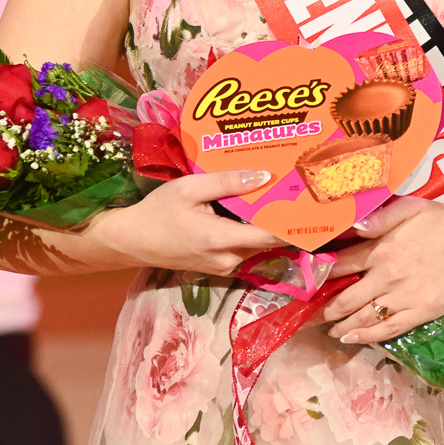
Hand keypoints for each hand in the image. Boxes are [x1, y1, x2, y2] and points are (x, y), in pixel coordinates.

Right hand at [86, 170, 278, 276]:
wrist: (132, 240)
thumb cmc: (159, 212)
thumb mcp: (190, 188)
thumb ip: (227, 183)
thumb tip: (264, 177)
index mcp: (221, 239)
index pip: (270, 236)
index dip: (292, 223)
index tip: (311, 206)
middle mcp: (228, 259)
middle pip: (267, 241)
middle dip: (281, 219)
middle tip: (295, 193)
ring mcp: (224, 267)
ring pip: (256, 246)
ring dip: (266, 226)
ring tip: (277, 198)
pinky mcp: (218, 267)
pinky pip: (243, 249)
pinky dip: (251, 233)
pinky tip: (251, 212)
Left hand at [320, 197, 443, 343]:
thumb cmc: (442, 222)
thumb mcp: (410, 208)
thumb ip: (379, 217)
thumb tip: (351, 225)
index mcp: (381, 249)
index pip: (342, 265)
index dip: (321, 275)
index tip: (306, 284)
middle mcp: (387, 276)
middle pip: (347, 298)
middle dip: (325, 308)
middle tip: (311, 315)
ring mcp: (403, 297)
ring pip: (363, 317)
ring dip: (341, 325)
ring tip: (329, 329)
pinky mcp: (419, 312)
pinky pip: (387, 329)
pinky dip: (366, 336)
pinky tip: (351, 338)